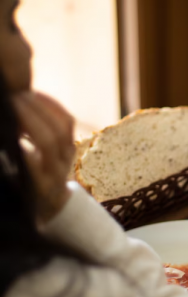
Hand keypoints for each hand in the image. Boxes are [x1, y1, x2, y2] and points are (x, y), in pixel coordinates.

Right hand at [12, 92, 74, 222]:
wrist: (51, 202)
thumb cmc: (23, 194)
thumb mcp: (16, 188)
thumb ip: (10, 168)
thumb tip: (8, 149)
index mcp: (40, 187)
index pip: (32, 163)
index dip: (23, 147)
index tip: (11, 135)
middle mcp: (57, 172)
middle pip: (49, 141)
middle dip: (29, 118)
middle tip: (11, 101)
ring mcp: (67, 157)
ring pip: (61, 129)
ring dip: (39, 108)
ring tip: (19, 96)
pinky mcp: (71, 145)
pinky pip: (66, 121)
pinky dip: (50, 105)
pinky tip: (33, 95)